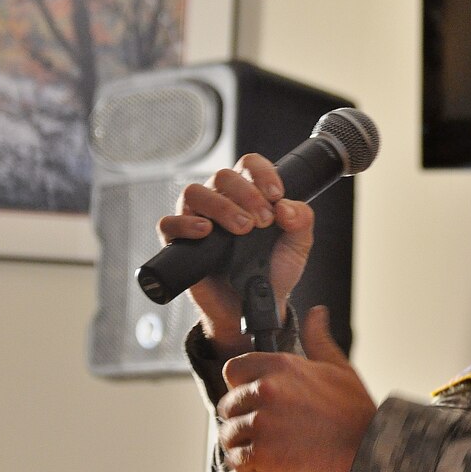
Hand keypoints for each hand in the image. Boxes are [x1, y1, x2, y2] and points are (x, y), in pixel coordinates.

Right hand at [157, 153, 313, 355]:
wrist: (254, 307)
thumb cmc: (272, 270)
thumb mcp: (298, 246)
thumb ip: (301, 221)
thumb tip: (286, 206)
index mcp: (249, 193)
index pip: (249, 164)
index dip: (263, 173)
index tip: (277, 195)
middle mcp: (221, 200)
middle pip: (223, 175)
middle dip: (247, 194)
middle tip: (263, 221)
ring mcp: (197, 219)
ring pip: (195, 192)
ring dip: (221, 206)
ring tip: (242, 229)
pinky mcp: (179, 243)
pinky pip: (168, 223)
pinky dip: (185, 224)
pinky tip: (205, 232)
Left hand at [217, 306, 377, 471]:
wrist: (368, 448)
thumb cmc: (355, 411)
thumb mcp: (338, 366)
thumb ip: (318, 338)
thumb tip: (317, 313)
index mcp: (281, 366)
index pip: (233, 370)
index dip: (241, 386)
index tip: (255, 399)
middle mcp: (266, 390)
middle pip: (228, 406)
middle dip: (243, 419)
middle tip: (267, 430)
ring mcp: (262, 423)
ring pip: (229, 436)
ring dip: (244, 446)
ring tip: (268, 450)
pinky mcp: (263, 454)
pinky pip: (238, 462)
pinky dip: (250, 469)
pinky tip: (270, 466)